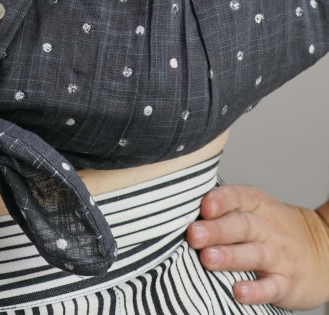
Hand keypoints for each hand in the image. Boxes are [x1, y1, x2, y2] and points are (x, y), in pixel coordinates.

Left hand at [186, 184, 328, 308]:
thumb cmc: (273, 228)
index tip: (203, 205)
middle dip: (216, 229)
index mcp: (257, 205)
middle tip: (193, 234)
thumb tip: (177, 212)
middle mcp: (267, 228)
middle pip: (241, 225)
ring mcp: (278, 255)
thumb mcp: (256, 210)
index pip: (238, 197)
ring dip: (229, 257)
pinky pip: (271, 287)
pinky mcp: (287, 282)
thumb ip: (225, 209)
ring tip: (207, 259)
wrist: (324, 250)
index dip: (221, 200)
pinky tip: (238, 292)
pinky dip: (255, 291)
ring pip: (253, 254)